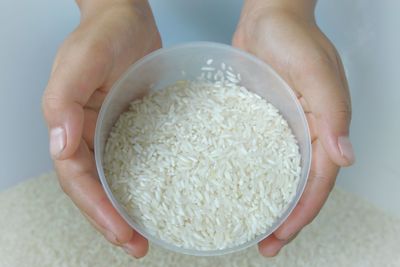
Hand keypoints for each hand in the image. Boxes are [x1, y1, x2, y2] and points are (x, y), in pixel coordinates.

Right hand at [42, 0, 160, 257]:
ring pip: (115, 178)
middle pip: (95, 187)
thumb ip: (63, 100)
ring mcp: (112, 131)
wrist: (128, 17)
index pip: (76, 178)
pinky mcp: (134, 125)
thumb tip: (58, 145)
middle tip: (137, 246)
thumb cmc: (103, 33)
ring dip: (129, 207)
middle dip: (112, 219)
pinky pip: (138, 159)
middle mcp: (88, 134)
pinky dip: (146, 181)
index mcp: (69, 125)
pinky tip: (165, 195)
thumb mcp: (81, 61)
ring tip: (150, 233)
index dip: (95, 208)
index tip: (121, 233)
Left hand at [233, 0, 354, 256]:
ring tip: (247, 224)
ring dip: (267, 200)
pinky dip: (250, 172)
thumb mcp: (318, 74)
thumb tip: (346, 159)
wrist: (268, 15)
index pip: (317, 183)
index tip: (280, 237)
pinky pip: (258, 151)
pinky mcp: (262, 117)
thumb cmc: (295, 38)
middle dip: (284, 217)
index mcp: (324, 128)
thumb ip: (334, 116)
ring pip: (279, 172)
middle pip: (298, 185)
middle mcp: (306, 133)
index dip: (302, 214)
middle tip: (263, 244)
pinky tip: (233, 186)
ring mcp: (283, 127)